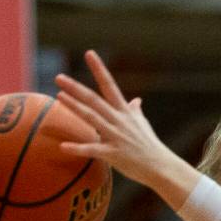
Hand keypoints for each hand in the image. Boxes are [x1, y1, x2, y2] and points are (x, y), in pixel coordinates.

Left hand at [55, 51, 195, 204]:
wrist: (161, 166)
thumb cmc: (150, 146)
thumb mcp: (143, 125)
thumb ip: (135, 111)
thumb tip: (136, 100)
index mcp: (124, 112)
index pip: (110, 85)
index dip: (99, 69)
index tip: (89, 53)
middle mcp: (119, 120)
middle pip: (94, 100)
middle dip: (76, 88)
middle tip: (59, 77)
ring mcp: (116, 136)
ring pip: (92, 118)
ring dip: (75, 107)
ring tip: (59, 96)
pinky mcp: (114, 154)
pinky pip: (93, 150)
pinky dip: (78, 149)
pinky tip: (62, 147)